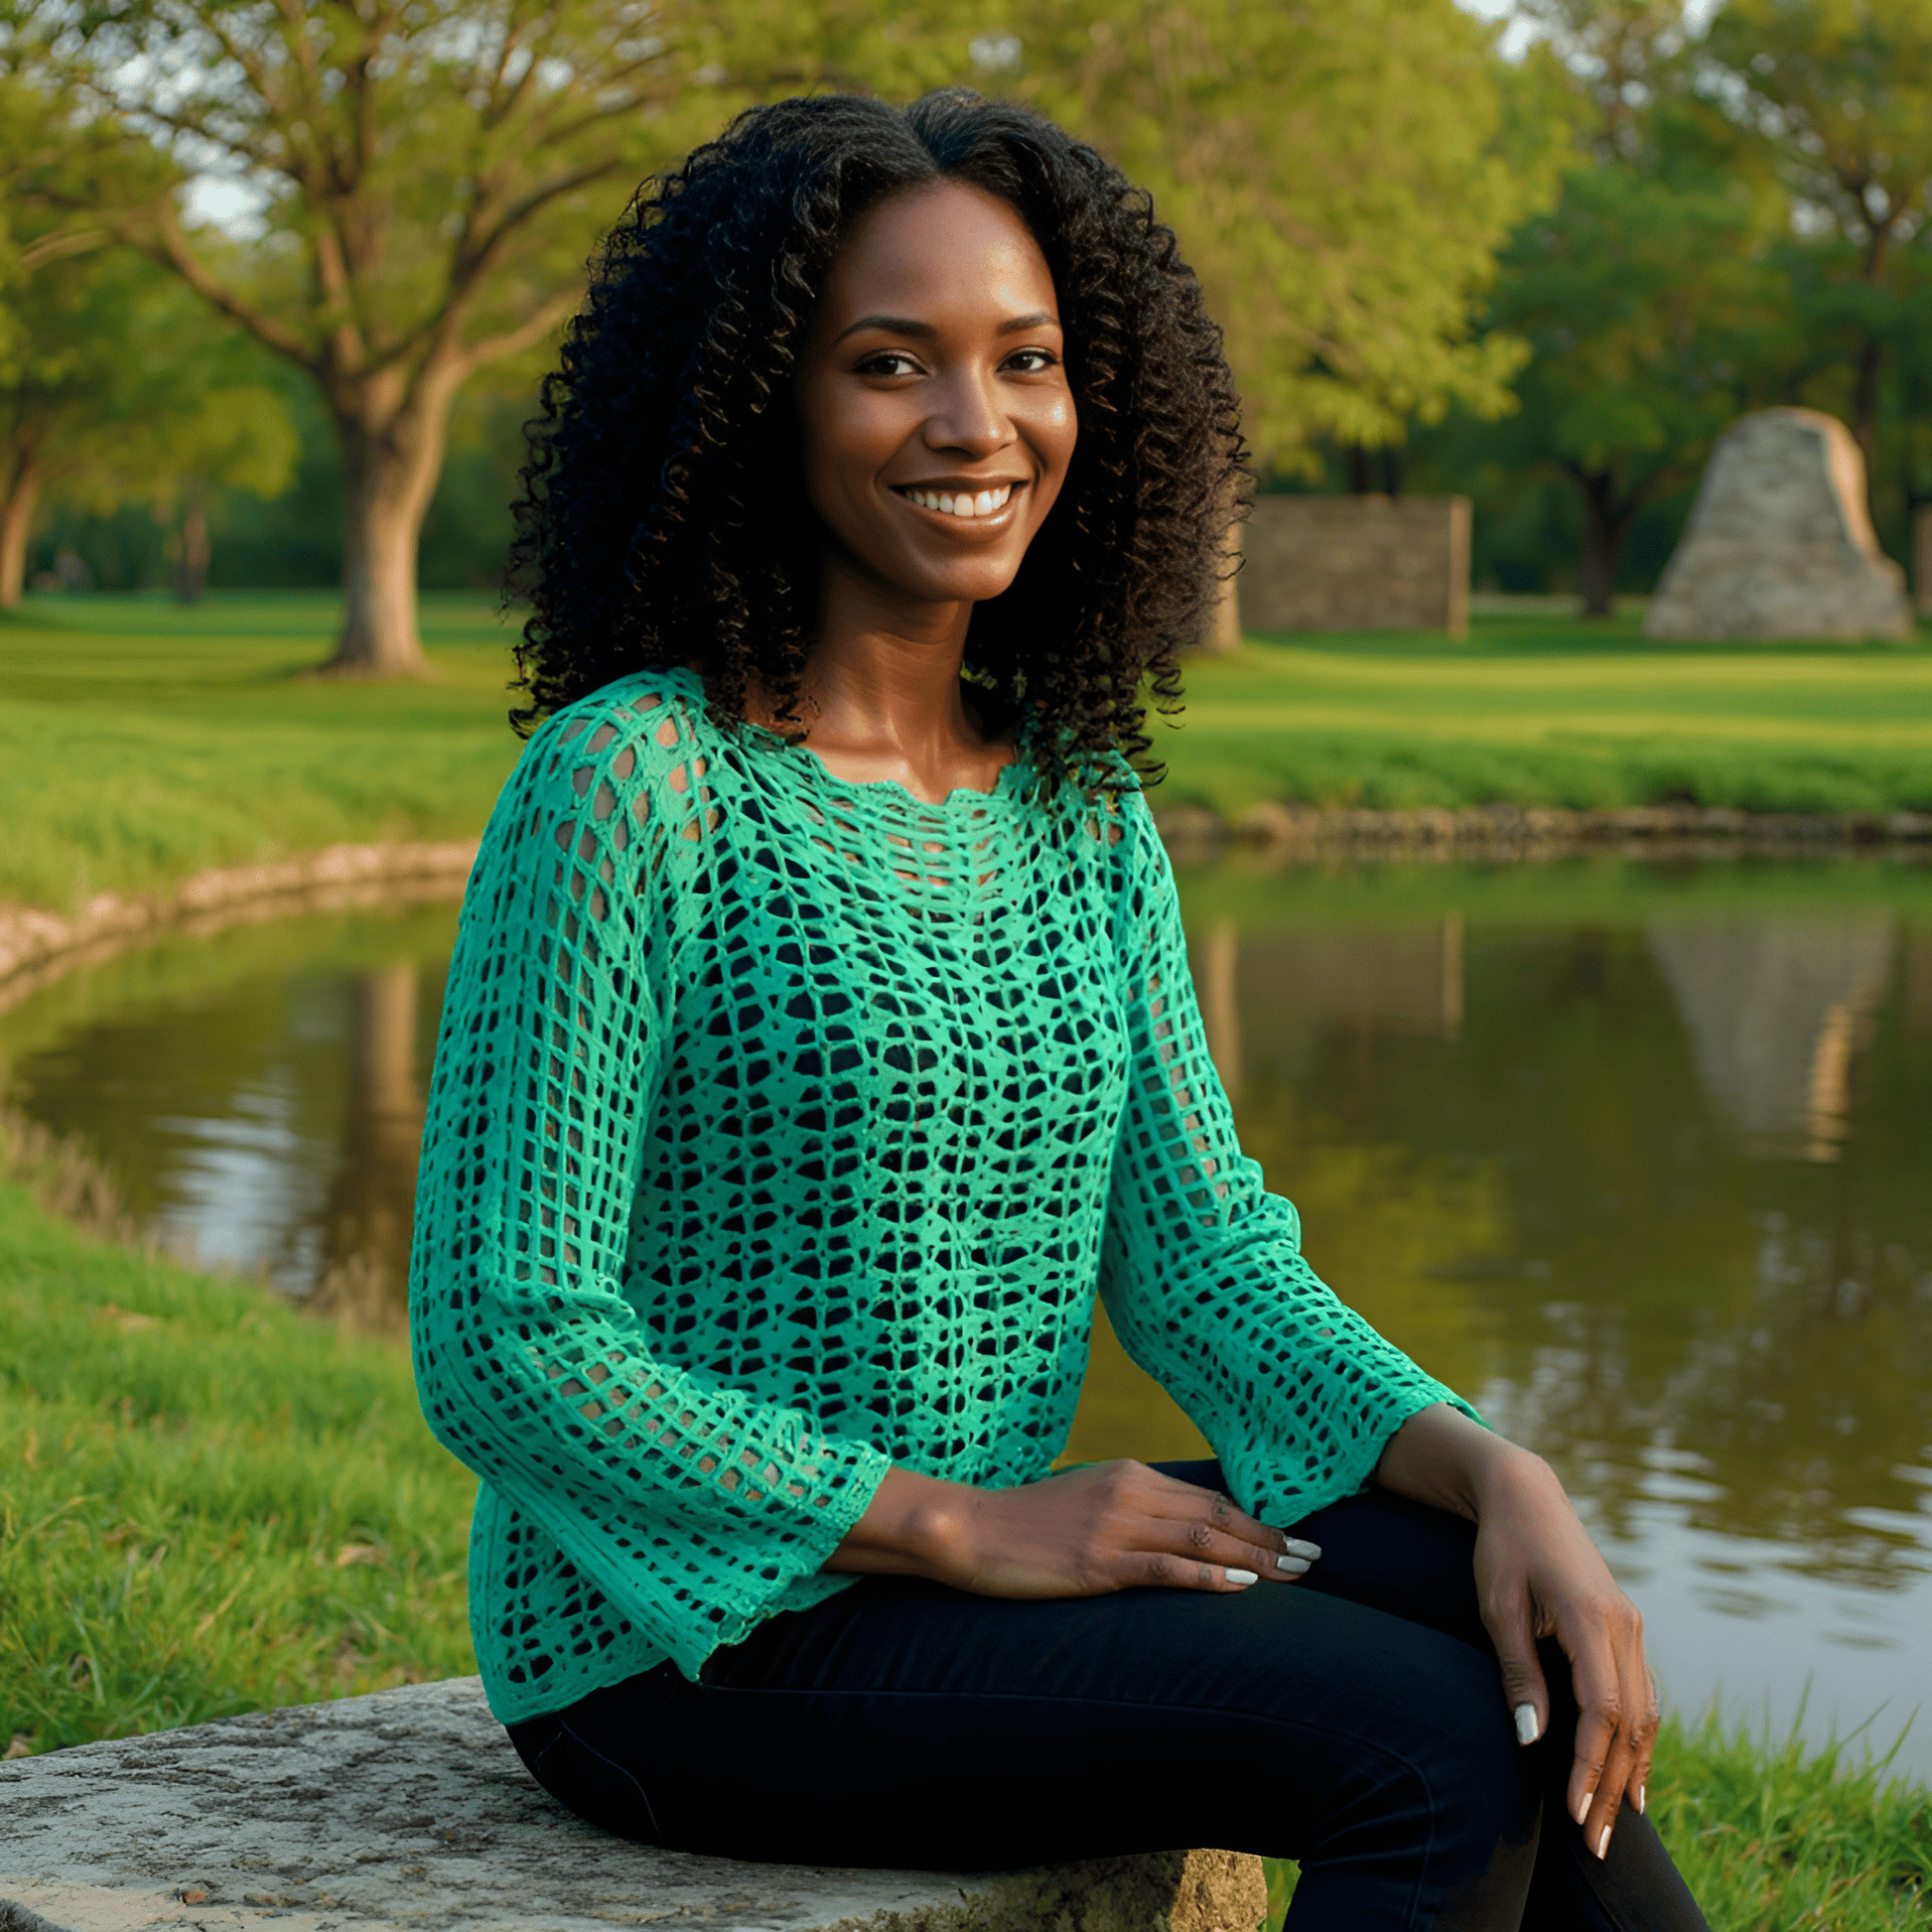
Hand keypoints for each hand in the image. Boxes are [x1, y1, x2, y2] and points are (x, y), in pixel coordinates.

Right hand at [826, 1459, 1320, 1597]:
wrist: (968, 1528)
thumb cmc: (1023, 1521)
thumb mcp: (1083, 1500)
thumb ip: (1127, 1507)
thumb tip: (1171, 1527)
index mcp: (1128, 1475)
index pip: (1207, 1497)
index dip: (1255, 1518)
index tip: (1292, 1534)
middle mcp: (1129, 1493)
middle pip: (1217, 1516)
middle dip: (1272, 1538)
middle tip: (1316, 1557)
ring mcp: (1115, 1527)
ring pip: (1203, 1540)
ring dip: (1257, 1559)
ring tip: (1297, 1575)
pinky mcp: (1098, 1562)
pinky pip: (1165, 1570)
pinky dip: (1209, 1578)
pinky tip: (1241, 1589)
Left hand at [1472, 1450, 1657, 1862]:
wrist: (1524, 1495)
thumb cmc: (1502, 1548)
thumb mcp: (1498, 1607)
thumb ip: (1518, 1671)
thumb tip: (1534, 1741)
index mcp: (1593, 1619)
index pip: (1603, 1712)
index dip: (1592, 1768)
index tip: (1576, 1814)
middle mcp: (1624, 1626)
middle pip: (1632, 1724)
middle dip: (1615, 1787)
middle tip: (1598, 1845)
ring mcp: (1631, 1626)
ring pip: (1645, 1714)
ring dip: (1633, 1771)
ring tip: (1617, 1824)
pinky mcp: (1626, 1627)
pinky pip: (1642, 1695)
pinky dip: (1638, 1740)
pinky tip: (1630, 1776)